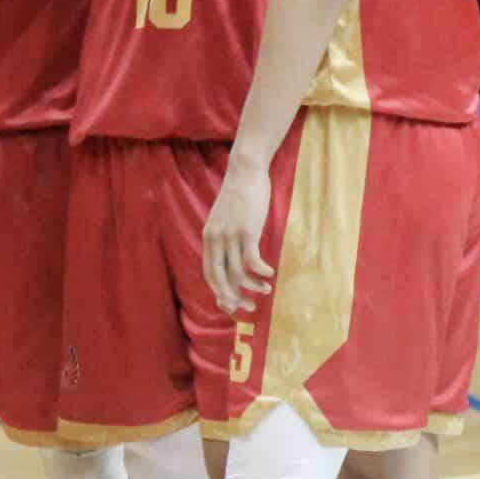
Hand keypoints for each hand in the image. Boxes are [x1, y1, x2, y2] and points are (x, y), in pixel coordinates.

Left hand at [200, 158, 275, 315]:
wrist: (245, 171)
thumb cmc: (239, 195)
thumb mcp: (224, 219)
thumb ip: (224, 238)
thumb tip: (232, 258)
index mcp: (209, 238)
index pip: (209, 274)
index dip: (220, 293)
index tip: (232, 304)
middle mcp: (216, 240)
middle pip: (220, 279)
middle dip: (234, 297)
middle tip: (249, 307)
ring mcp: (231, 236)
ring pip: (238, 273)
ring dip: (253, 286)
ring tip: (265, 290)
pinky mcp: (247, 231)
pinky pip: (252, 260)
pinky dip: (261, 272)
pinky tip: (270, 274)